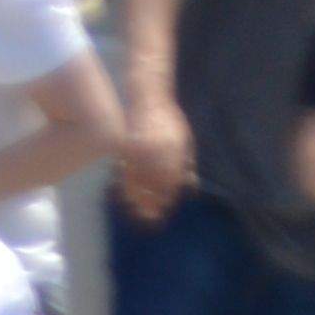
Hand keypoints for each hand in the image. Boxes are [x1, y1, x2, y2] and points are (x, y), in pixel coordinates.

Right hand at [110, 102, 194, 221]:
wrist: (150, 98)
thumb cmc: (171, 121)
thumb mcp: (186, 141)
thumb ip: (188, 164)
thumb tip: (191, 187)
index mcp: (175, 150)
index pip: (172, 180)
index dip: (168, 197)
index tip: (164, 209)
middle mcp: (158, 151)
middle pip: (154, 184)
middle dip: (152, 203)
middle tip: (150, 217)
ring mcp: (141, 148)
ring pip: (138, 180)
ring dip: (137, 198)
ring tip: (136, 210)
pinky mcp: (126, 146)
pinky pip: (124, 169)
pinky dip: (124, 183)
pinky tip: (124, 194)